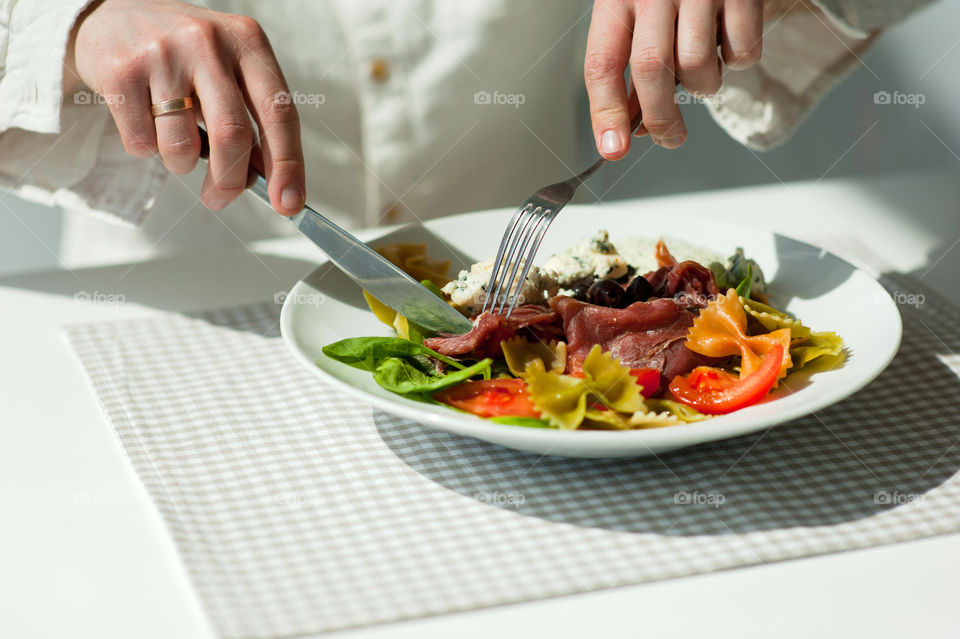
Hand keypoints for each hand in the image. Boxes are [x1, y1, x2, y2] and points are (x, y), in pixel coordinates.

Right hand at [66, 0, 304, 214]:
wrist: (111, 16)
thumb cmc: (184, 55)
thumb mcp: (228, 72)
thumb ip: (253, 119)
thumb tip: (274, 182)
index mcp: (247, 42)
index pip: (279, 112)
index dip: (288, 165)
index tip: (289, 202)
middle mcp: (209, 43)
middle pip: (232, 136)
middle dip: (229, 181)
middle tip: (219, 198)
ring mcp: (163, 55)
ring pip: (182, 147)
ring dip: (180, 164)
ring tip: (174, 142)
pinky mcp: (122, 72)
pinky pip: (142, 142)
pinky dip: (146, 148)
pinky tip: (145, 121)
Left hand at [585, 0, 767, 155]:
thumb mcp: (638, 15)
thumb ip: (630, 66)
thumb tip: (629, 127)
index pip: (603, 64)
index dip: (606, 113)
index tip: (614, 148)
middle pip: (651, 71)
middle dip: (660, 118)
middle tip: (669, 138)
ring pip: (697, 67)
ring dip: (702, 87)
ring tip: (702, 71)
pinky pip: (741, 52)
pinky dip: (738, 61)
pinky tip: (729, 41)